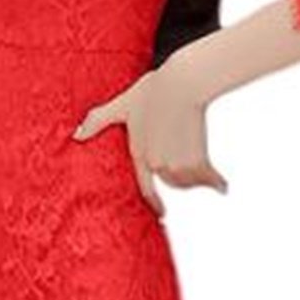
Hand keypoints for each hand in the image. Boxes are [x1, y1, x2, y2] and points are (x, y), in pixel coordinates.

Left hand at [71, 51, 227, 219]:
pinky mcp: (197, 161)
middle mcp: (156, 164)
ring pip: (190, 181)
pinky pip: (210, 180)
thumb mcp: (122, 104)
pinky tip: (223, 187)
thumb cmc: (154, 90)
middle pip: (172, 183)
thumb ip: (99, 120)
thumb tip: (76, 134)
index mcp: (138, 153)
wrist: (182, 84)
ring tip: (205, 170)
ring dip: (198, 178)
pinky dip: (217, 184)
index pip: (144, 187)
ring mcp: (176, 165)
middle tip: (191, 169)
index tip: (161, 215)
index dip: (153, 203)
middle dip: (181, 179)